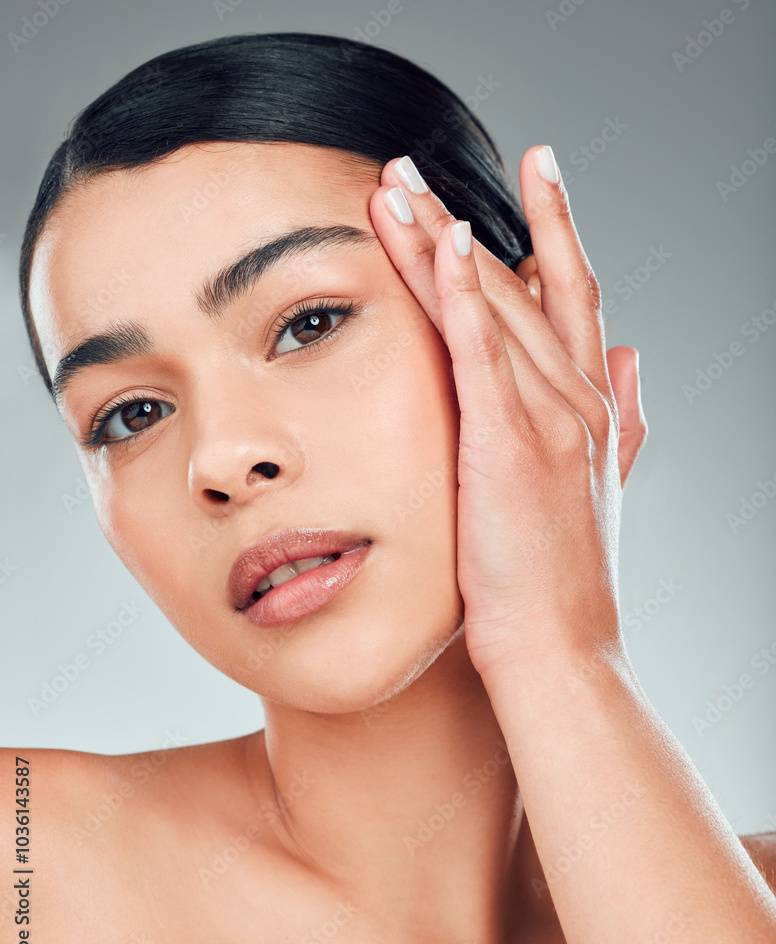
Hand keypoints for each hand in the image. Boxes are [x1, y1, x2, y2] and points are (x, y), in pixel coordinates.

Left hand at [368, 147, 646, 678]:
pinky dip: (460, 292)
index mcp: (591, 405)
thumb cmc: (561, 579)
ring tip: (395, 185)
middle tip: (418, 163)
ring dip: (440, 237)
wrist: (563, 648)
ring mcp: (549, 417)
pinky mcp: (511, 443)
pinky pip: (483, 352)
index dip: (550, 227)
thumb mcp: (599, 485)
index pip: (569, 295)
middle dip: (468, 214)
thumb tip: (640, 358)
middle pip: (523, 281)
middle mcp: (578, 397)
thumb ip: (622, 416)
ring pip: (493, 304)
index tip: (529, 173)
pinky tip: (438, 241)